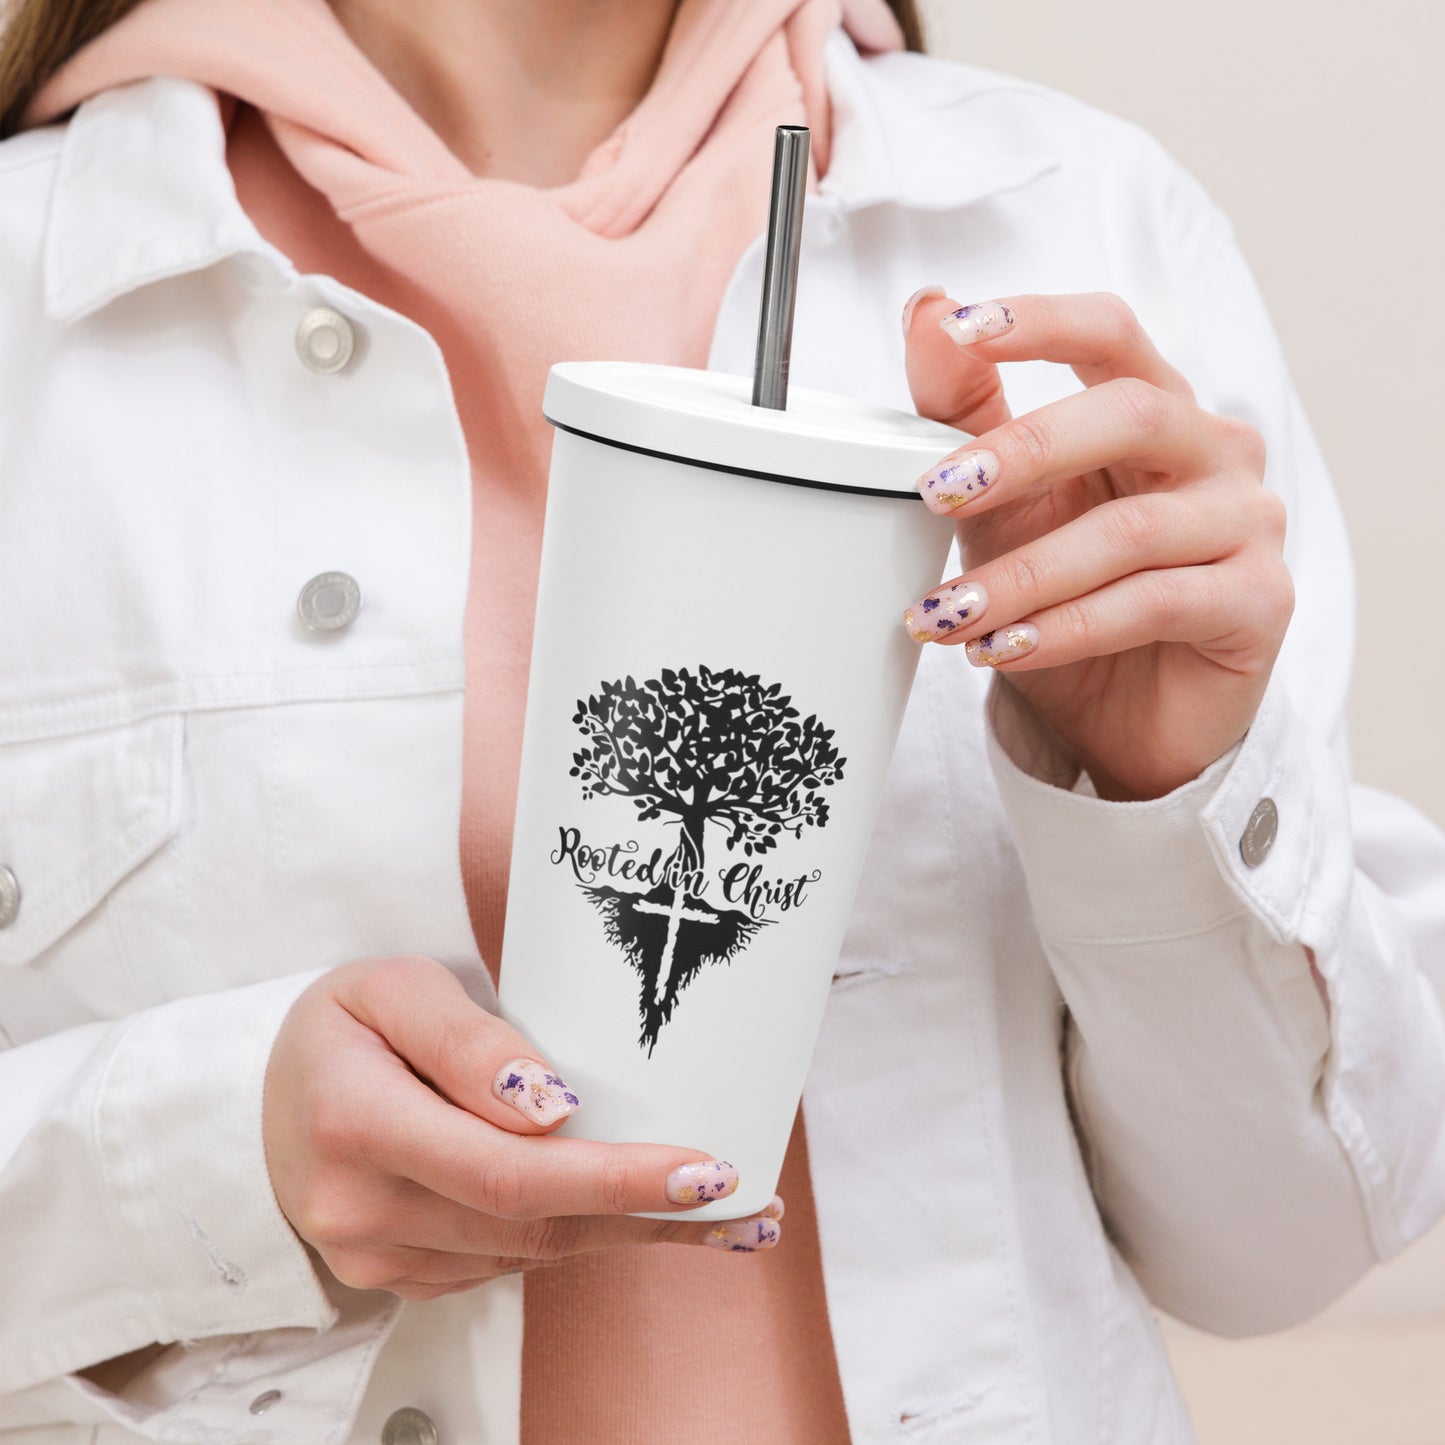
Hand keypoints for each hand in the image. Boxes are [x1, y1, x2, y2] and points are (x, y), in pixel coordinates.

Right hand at [262, 956, 780, 1300]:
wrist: (258, 1098)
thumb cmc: (336, 1026)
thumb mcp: (390, 988)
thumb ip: (468, 1040)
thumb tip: (555, 1106)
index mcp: (359, 1124)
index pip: (509, 1171)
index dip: (614, 1180)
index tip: (702, 1168)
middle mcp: (364, 1210)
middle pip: (533, 1226)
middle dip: (649, 1217)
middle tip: (744, 1201)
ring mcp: (379, 1256)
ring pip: (529, 1254)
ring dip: (630, 1235)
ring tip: (720, 1212)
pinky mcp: (400, 1275)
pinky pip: (504, 1261)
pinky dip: (576, 1240)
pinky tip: (633, 1217)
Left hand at [899, 290, 1292, 800]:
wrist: (1122, 718)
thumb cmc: (1068, 596)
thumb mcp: (1001, 503)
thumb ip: (965, 412)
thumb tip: (924, 308)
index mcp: (1155, 407)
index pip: (1111, 333)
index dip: (1039, 323)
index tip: (957, 329)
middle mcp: (1214, 451)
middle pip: (1132, 414)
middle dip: (1024, 452)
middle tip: (937, 495)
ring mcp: (1247, 524)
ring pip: (1131, 530)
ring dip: (1025, 574)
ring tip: (948, 613)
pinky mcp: (1258, 603)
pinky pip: (1154, 604)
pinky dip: (1065, 629)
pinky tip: (1003, 649)